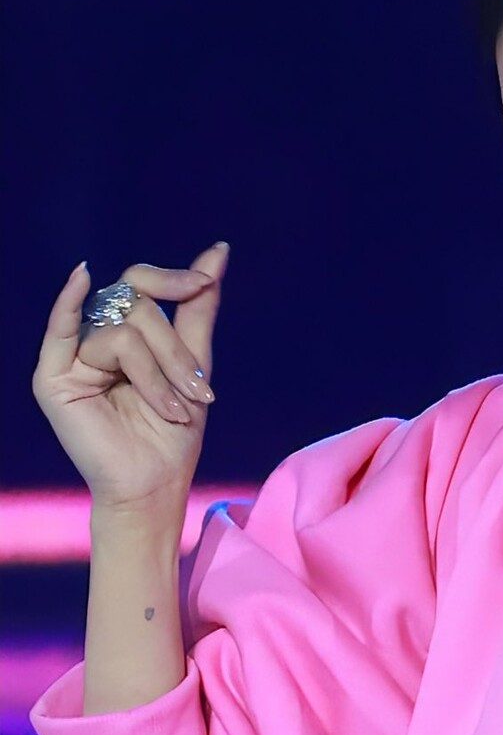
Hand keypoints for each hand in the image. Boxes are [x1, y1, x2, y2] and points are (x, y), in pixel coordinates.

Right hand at [31, 244, 227, 513]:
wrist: (157, 483)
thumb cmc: (173, 431)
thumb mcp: (194, 362)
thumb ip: (197, 308)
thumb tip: (217, 251)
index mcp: (121, 332)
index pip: (140, 284)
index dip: (172, 279)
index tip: (205, 281)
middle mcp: (91, 338)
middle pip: (137, 308)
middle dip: (176, 351)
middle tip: (198, 392)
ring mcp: (70, 357)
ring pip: (123, 333)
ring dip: (160, 375)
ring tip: (174, 411)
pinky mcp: (53, 379)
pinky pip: (62, 331)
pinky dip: (69, 303)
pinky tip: (81, 277)